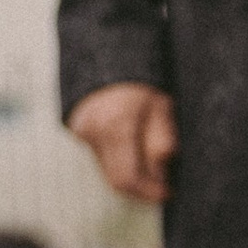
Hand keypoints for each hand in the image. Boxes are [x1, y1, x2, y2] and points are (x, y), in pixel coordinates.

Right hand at [67, 80, 176, 202]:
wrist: (108, 53)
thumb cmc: (142, 79)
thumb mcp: (162, 105)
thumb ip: (162, 140)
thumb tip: (161, 174)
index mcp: (116, 124)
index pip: (128, 178)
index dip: (149, 192)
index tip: (168, 193)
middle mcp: (93, 131)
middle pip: (116, 180)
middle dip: (141, 188)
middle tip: (163, 186)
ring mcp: (82, 131)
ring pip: (108, 170)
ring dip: (132, 174)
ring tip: (153, 165)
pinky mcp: (79, 131)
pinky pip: (102, 157)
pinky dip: (121, 160)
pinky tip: (135, 149)